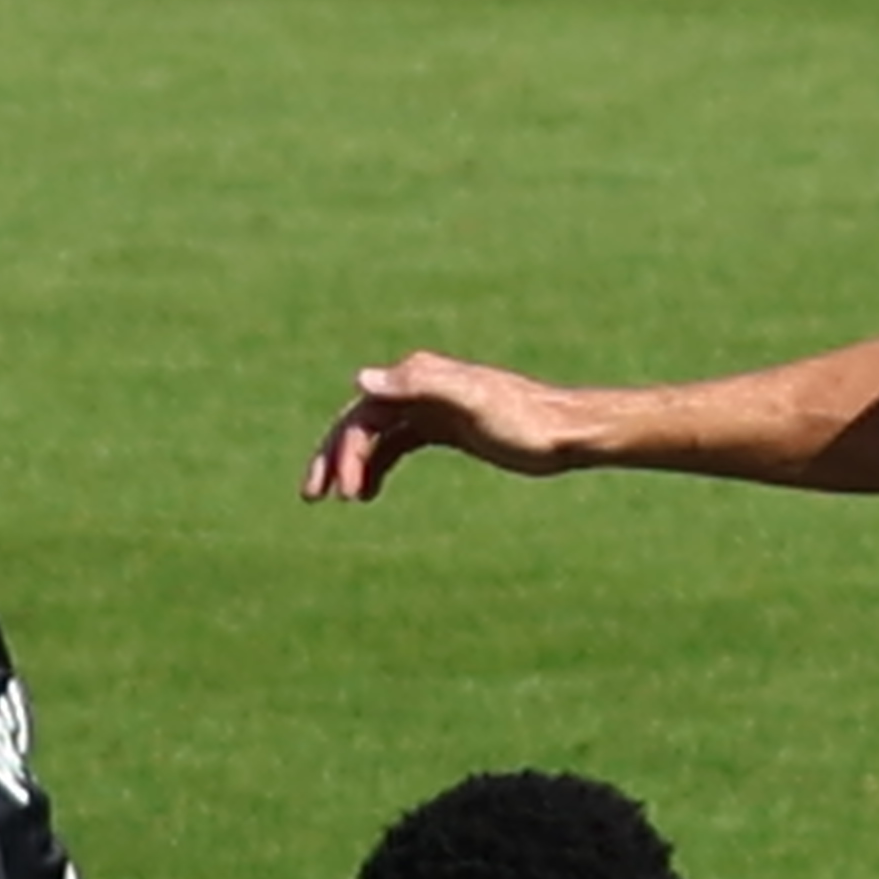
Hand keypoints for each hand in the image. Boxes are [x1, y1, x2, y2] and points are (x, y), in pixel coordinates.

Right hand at [303, 352, 591, 500]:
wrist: (565, 433)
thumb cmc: (523, 419)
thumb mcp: (471, 400)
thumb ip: (419, 383)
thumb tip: (361, 379)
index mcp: (419, 378)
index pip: (362, 413)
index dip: (342, 451)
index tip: (341, 493)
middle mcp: (419, 388)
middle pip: (361, 424)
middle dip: (335, 459)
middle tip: (314, 497)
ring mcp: (431, 408)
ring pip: (376, 436)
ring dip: (353, 465)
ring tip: (343, 500)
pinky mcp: (444, 427)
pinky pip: (397, 445)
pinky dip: (378, 466)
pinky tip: (369, 493)